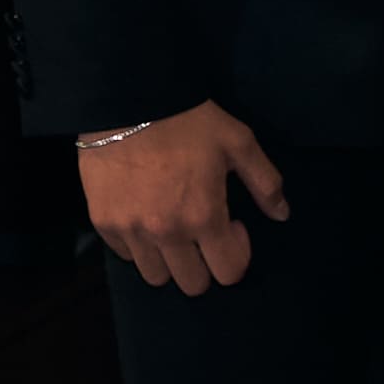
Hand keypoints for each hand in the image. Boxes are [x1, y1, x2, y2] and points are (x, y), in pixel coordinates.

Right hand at [79, 100, 288, 289]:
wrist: (128, 99)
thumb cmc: (189, 121)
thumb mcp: (239, 143)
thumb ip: (265, 182)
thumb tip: (282, 214)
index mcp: (204, 217)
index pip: (229, 272)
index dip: (237, 252)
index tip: (233, 224)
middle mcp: (166, 233)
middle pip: (192, 284)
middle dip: (206, 264)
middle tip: (203, 230)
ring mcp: (130, 231)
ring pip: (156, 277)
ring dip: (170, 260)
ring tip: (174, 228)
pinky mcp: (102, 222)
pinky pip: (125, 255)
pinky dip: (139, 246)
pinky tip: (146, 217)